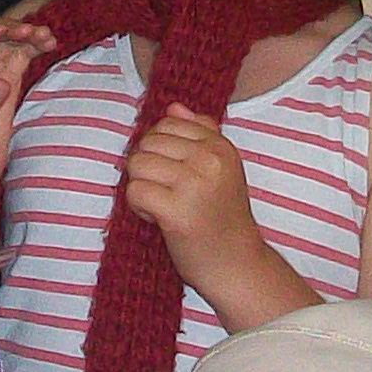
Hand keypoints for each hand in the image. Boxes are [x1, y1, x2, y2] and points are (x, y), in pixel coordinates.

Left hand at [0, 17, 52, 198]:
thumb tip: (1, 83)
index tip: (3, 31)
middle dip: (10, 29)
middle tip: (30, 31)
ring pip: (8, 43)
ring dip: (27, 36)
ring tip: (47, 36)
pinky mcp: (8, 83)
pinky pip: (22, 57)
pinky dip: (35, 48)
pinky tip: (49, 43)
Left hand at [121, 109, 265, 285]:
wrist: (236, 264)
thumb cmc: (223, 218)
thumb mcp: (222, 169)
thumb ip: (201, 134)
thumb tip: (173, 107)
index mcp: (220, 146)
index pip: (167, 124)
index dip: (160, 150)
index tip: (174, 175)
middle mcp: (209, 160)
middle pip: (147, 143)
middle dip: (147, 168)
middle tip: (166, 193)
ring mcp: (193, 184)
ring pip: (137, 165)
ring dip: (141, 187)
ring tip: (161, 206)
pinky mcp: (175, 211)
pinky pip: (135, 192)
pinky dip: (139, 208)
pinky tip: (157, 219)